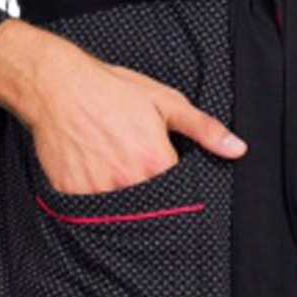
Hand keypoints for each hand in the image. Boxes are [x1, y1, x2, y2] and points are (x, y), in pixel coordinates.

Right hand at [0, 19, 244, 192]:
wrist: (59, 87)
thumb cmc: (113, 91)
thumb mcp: (167, 103)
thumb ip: (204, 130)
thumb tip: (237, 149)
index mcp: (155, 161)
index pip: (179, 193)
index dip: (178, 186)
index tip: (171, 177)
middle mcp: (127, 181)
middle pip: (149, 205)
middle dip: (150, 193)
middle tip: (136, 165)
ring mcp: (95, 189)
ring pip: (118, 209)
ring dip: (122, 196)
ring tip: (115, 167)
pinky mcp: (69, 191)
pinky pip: (87, 207)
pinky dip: (93, 196)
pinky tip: (94, 171)